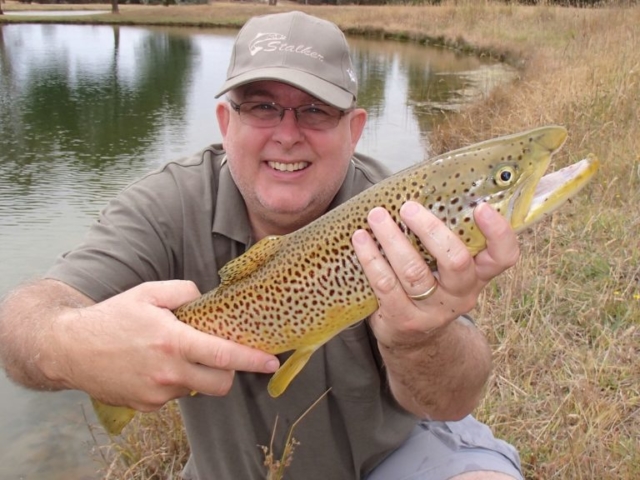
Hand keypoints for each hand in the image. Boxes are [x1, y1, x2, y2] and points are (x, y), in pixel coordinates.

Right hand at [51, 280, 279, 410]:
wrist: (69, 348)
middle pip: (220, 383)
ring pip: (196, 388)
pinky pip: (174, 396)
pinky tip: (155, 366)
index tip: (271, 362)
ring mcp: (157, 393)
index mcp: (173, 342)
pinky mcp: (146, 406)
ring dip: (197, 375)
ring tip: (174, 354)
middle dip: (228, 371)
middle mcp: (168, 372)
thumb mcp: (149, 292)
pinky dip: (175, 383)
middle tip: (218, 354)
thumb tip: (205, 299)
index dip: (252, 360)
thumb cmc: (112, 316)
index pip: (223, 355)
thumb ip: (184, 291)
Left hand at [351, 201, 519, 348]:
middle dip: (430, 230)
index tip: (481, 207)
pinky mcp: (404, 320)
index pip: (504, 256)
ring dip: (392, 239)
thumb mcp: (448, 267)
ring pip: (414, 271)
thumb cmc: (431, 285)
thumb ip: (448, 236)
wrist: (415, 340)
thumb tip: (427, 185)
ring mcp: (433, 311)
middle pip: (456, 261)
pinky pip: (385, 285)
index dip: (499, 233)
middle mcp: (461, 294)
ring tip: (376, 216)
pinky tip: (360, 240)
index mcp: (478, 275)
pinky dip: (371, 258)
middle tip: (408, 207)